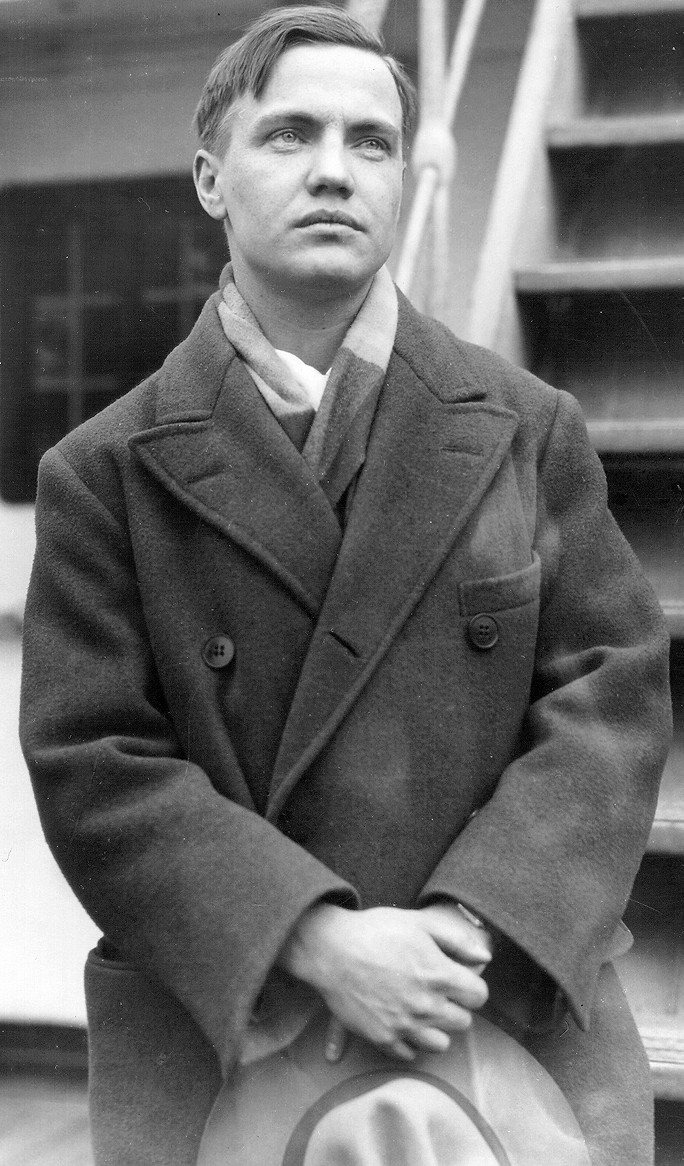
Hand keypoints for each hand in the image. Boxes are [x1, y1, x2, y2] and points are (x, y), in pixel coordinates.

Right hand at [278, 903, 490, 1061]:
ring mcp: (404, 1026)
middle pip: (463, 1021)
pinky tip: (401, 1021)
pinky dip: (410, 1041)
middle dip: (455, 1006)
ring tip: (421, 1009)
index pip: (479, 996)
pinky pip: (410, 1053)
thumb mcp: (419, 921)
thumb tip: (485, 957)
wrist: (330, 949)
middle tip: (437, 991)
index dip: (471, 985)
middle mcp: (427, 1005)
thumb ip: (457, 939)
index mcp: (440, 975)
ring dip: (436, 1028)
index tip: (457, 979)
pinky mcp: (383, 1038)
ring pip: (440, 1044)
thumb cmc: (375, 930)